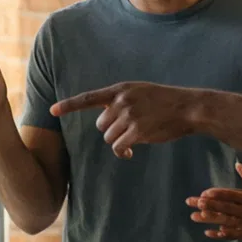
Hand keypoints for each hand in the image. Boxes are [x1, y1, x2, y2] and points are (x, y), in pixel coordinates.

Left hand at [52, 82, 202, 158]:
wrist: (189, 108)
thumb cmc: (166, 103)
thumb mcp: (141, 92)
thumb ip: (122, 102)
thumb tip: (107, 123)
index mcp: (121, 89)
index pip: (89, 97)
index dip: (69, 105)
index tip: (52, 110)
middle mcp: (122, 101)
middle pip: (101, 125)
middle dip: (112, 131)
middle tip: (129, 130)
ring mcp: (129, 115)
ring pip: (109, 137)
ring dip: (119, 142)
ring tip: (136, 138)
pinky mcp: (137, 131)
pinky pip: (118, 147)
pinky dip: (122, 152)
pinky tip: (131, 153)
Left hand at [188, 163, 241, 241]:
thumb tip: (238, 165)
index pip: (229, 195)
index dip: (216, 195)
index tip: (204, 194)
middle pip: (222, 208)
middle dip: (206, 205)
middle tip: (190, 202)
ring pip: (223, 221)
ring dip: (208, 219)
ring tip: (194, 216)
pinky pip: (230, 235)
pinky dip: (219, 234)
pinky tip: (208, 232)